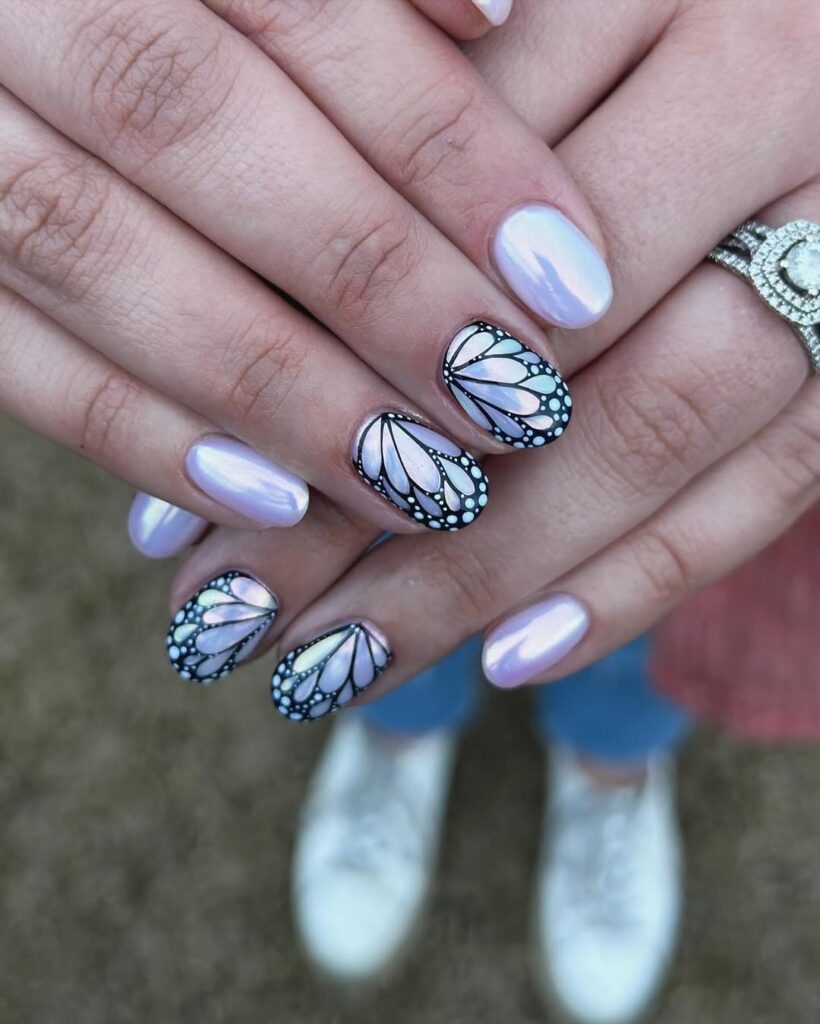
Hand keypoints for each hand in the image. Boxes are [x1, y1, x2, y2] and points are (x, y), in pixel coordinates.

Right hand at [0, 0, 608, 543]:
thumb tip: (502, 20)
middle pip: (195, 126)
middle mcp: (12, 0)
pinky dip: (137, 433)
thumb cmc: (194, 20)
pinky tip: (268, 500)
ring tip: (419, 481)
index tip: (565, 274)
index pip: (301, 3)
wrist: (31, 40)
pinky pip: (11, 351)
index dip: (442, 145)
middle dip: (371, 283)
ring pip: (96, 248)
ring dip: (273, 386)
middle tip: (509, 404)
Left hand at [163, 0, 819, 709]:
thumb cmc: (639, 50)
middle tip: (234, 617)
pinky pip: (771, 480)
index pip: (441, 206)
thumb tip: (237, 375)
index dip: (294, 357)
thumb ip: (409, 158)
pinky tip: (510, 658)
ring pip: (649, 424)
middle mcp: (764, 87)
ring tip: (334, 666)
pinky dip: (638, 580)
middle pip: (536, 336)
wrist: (810, 65)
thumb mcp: (522, 50)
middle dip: (366, 504)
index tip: (176, 493)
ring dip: (477, 571)